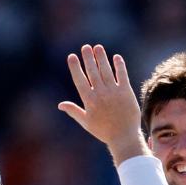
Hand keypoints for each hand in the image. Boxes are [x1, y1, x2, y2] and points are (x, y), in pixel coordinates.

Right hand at [58, 45, 144, 162]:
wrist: (123, 137)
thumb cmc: (103, 131)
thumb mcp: (86, 122)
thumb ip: (74, 111)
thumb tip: (60, 105)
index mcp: (89, 100)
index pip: (80, 80)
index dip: (75, 67)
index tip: (72, 56)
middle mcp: (100, 94)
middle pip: (92, 72)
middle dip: (88, 58)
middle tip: (85, 47)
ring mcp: (114, 92)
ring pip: (106, 71)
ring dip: (101, 58)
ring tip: (98, 47)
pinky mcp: (126, 92)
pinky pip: (122, 75)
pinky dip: (119, 66)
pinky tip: (116, 57)